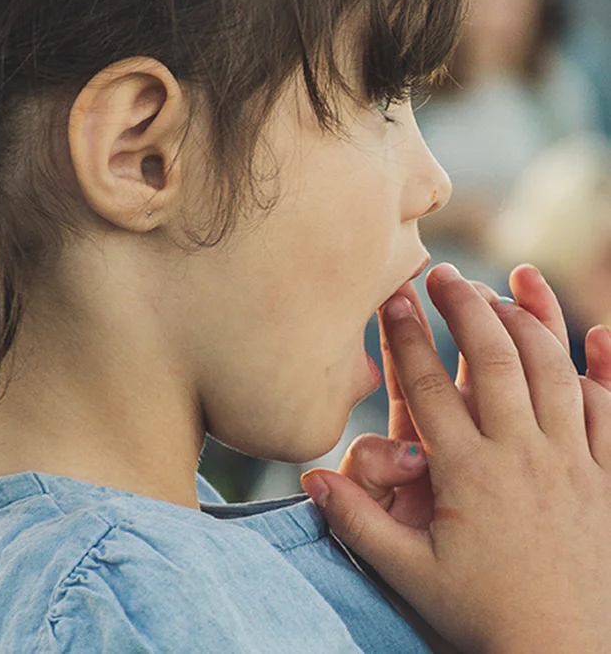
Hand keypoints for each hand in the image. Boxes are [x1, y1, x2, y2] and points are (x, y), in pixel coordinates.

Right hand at [306, 264, 610, 653]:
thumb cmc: (484, 617)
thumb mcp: (410, 574)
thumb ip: (359, 522)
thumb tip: (310, 479)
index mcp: (469, 475)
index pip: (429, 387)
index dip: (406, 337)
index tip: (393, 296)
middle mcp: (522, 457)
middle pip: (495, 360)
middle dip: (467, 307)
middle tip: (445, 274)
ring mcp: (572, 463)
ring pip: (553, 371)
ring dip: (527, 322)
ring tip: (504, 289)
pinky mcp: (607, 479)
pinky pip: (610, 410)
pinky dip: (604, 369)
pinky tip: (596, 335)